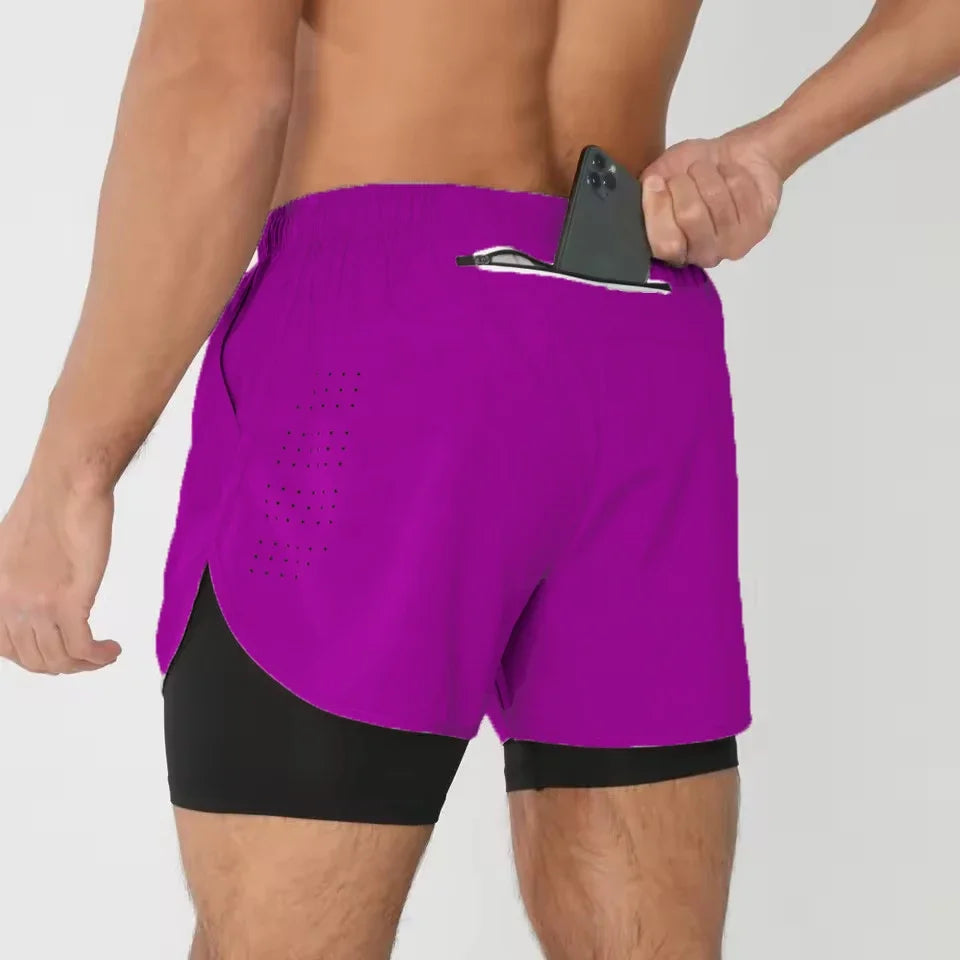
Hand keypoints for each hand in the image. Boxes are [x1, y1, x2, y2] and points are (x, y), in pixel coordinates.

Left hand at [0, 477, 119, 674]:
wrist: (66, 487)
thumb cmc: (47, 505)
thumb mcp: (10, 548)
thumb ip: (15, 579)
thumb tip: (34, 596)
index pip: (5, 648)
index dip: (35, 657)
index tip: (57, 650)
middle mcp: (8, 604)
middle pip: (34, 659)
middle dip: (63, 664)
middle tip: (85, 656)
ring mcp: (37, 605)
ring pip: (59, 659)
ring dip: (84, 665)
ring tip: (102, 654)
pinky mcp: (69, 601)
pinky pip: (82, 647)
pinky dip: (99, 656)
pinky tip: (111, 650)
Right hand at [640, 127, 783, 267]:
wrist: (738, 156)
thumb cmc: (693, 170)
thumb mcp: (660, 174)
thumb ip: (647, 188)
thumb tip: (650, 187)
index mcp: (672, 250)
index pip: (664, 245)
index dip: (657, 209)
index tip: (655, 181)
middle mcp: (701, 256)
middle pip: (690, 217)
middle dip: (684, 183)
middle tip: (687, 173)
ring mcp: (732, 245)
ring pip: (716, 200)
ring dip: (708, 173)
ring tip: (709, 170)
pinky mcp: (758, 228)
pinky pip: (739, 190)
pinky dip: (732, 171)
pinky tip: (731, 174)